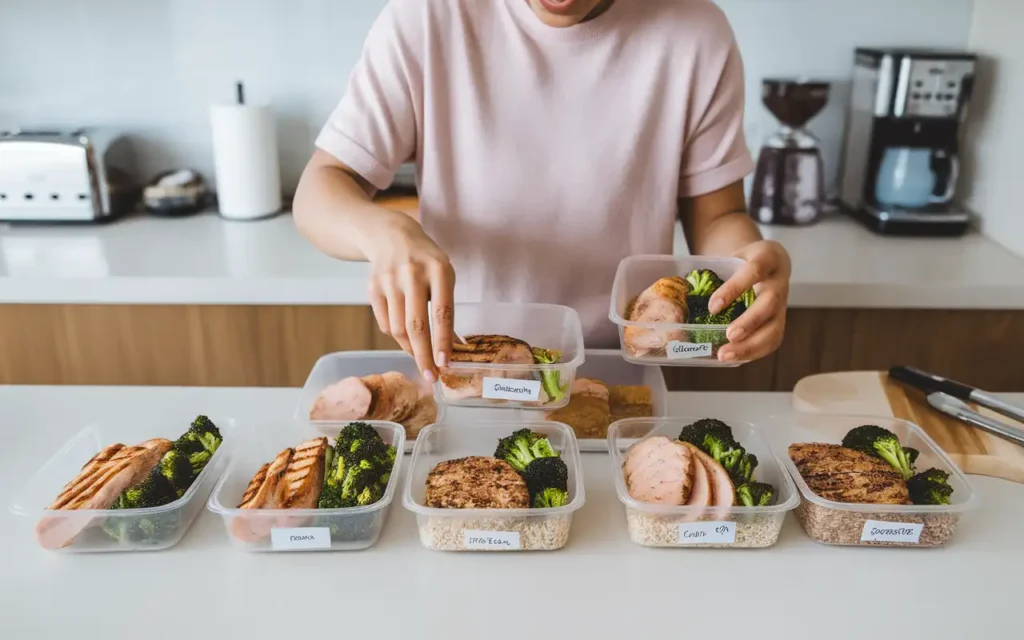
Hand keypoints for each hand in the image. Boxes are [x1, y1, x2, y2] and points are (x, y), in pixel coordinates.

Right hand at [363, 211, 454, 380]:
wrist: (390, 235)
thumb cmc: (425, 261)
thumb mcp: (443, 275)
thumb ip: (445, 307)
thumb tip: (448, 349)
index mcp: (438, 270)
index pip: (442, 313)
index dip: (442, 342)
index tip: (445, 364)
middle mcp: (412, 274)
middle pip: (415, 326)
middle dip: (423, 356)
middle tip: (431, 376)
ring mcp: (389, 280)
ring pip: (397, 329)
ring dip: (410, 348)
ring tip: (419, 356)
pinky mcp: (372, 287)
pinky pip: (384, 323)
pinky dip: (395, 335)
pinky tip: (404, 333)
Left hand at [709, 240, 789, 362]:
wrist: (769, 261)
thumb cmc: (742, 261)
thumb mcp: (730, 256)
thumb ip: (711, 273)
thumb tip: (674, 296)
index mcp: (767, 257)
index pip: (754, 271)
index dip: (734, 289)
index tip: (713, 307)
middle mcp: (779, 280)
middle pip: (770, 303)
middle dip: (749, 322)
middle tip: (728, 336)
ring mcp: (783, 303)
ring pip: (775, 327)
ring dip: (750, 345)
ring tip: (725, 355)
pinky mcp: (780, 320)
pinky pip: (773, 340)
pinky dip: (753, 352)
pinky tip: (734, 357)